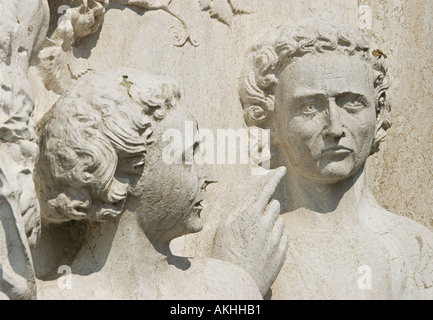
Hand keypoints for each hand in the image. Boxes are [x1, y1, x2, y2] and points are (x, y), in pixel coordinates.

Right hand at [211, 166, 287, 295]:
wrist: (236, 283)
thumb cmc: (225, 255)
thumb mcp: (224, 229)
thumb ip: (239, 212)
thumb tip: (251, 201)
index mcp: (249, 215)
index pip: (266, 190)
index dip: (275, 178)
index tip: (282, 170)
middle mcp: (265, 224)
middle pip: (274, 205)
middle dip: (266, 209)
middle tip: (254, 223)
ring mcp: (275, 239)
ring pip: (279, 221)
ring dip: (271, 225)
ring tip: (256, 240)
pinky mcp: (282, 252)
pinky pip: (283, 238)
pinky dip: (276, 239)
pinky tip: (263, 249)